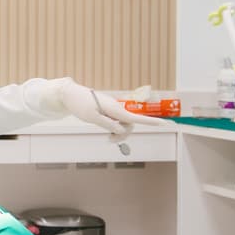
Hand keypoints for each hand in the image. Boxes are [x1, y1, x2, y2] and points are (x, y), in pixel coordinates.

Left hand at [47, 79, 163, 138]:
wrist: (70, 95)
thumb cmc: (79, 105)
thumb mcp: (92, 117)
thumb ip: (108, 124)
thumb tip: (122, 130)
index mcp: (114, 109)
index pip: (134, 118)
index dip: (150, 122)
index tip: (164, 123)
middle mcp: (116, 107)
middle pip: (130, 124)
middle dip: (124, 135)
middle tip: (109, 140)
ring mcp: (113, 108)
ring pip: (123, 124)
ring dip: (118, 132)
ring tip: (107, 137)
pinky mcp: (108, 110)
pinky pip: (117, 121)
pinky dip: (114, 128)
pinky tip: (106, 129)